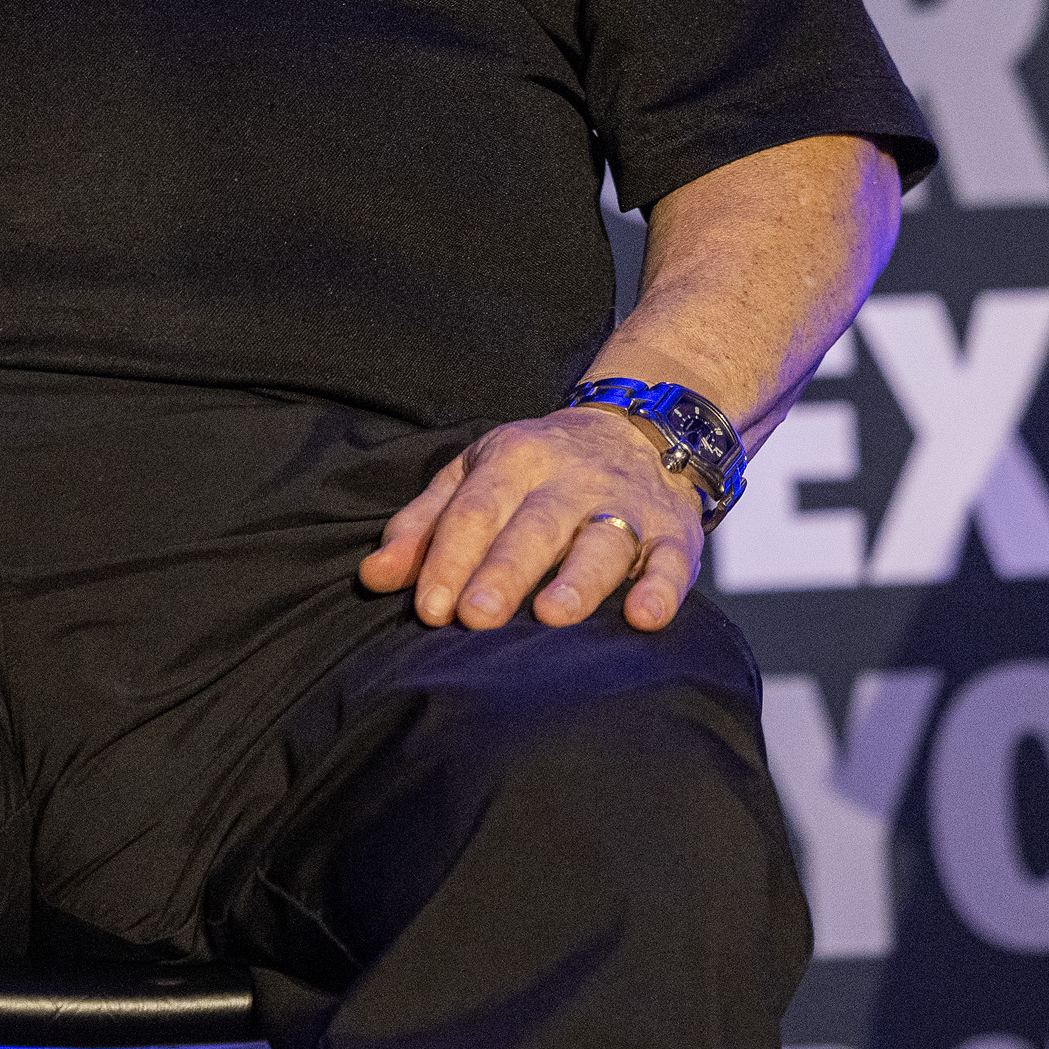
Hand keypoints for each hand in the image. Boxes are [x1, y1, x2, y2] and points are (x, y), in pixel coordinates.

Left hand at [359, 406, 709, 632]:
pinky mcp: (674, 532)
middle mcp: (570, 479)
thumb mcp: (472, 477)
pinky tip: (645, 617)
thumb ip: (423, 527)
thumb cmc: (535, 472)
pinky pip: (672, 561)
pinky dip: (662, 589)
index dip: (450, 559)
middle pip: (534, 526)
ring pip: (602, 541)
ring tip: (553, 616)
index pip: (475, 510)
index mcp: (513, 459)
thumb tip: (374, 577)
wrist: (637, 430)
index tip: (430, 609)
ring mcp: (625, 504)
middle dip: (504, 571)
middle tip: (477, 617)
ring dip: (579, 580)